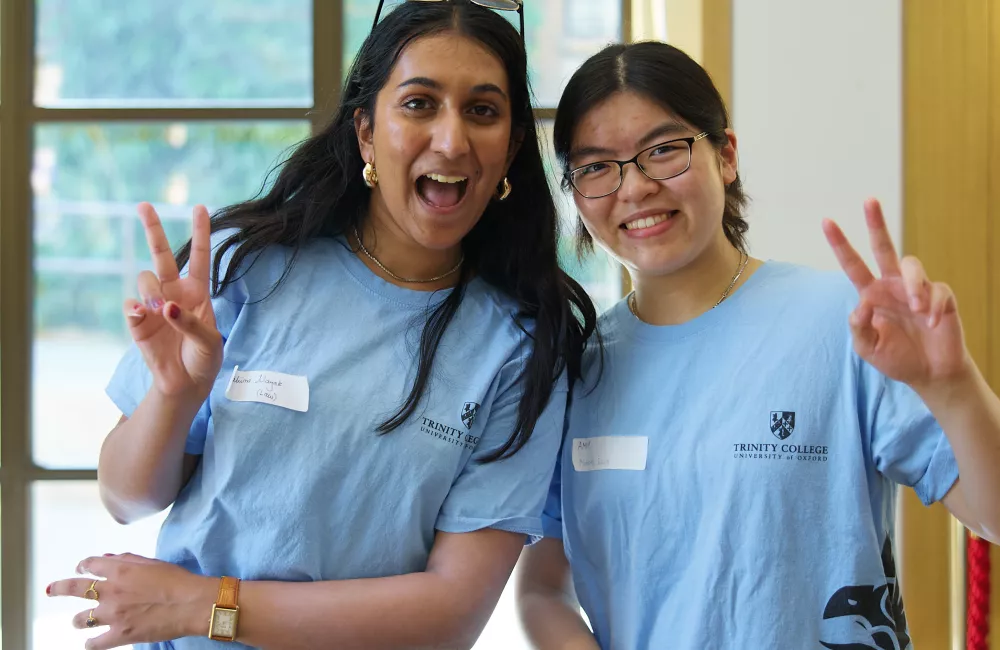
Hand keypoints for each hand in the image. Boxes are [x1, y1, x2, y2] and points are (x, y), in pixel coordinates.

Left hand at [46, 553, 216, 649]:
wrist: (191, 604)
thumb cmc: (178, 580)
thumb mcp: (153, 563)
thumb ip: (127, 559)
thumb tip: (107, 559)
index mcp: (120, 570)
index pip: (90, 565)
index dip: (83, 565)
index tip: (81, 567)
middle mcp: (110, 591)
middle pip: (74, 588)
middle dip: (59, 588)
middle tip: (51, 590)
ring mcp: (112, 615)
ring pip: (80, 619)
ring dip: (79, 619)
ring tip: (80, 621)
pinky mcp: (120, 635)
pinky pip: (94, 643)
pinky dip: (90, 643)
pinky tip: (90, 642)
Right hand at [127, 203, 221, 400]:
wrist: (185, 384)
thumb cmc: (203, 359)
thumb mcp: (208, 341)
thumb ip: (190, 322)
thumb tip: (166, 307)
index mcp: (197, 292)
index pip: (199, 256)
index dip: (201, 232)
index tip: (200, 207)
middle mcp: (174, 292)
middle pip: (161, 254)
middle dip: (153, 229)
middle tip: (144, 205)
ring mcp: (154, 305)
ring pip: (145, 278)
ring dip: (152, 290)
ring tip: (161, 311)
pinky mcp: (137, 322)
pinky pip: (130, 305)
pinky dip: (136, 308)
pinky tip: (143, 315)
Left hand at [822, 198, 972, 392]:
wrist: (929, 373)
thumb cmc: (896, 357)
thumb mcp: (867, 347)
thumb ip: (858, 327)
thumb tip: (860, 305)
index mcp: (871, 294)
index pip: (853, 265)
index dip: (841, 244)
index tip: (827, 221)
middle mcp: (892, 285)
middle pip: (883, 247)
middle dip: (876, 223)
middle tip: (869, 200)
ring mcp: (917, 289)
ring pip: (912, 265)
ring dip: (913, 287)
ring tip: (917, 311)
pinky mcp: (941, 296)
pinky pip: (936, 291)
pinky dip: (933, 307)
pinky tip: (932, 323)